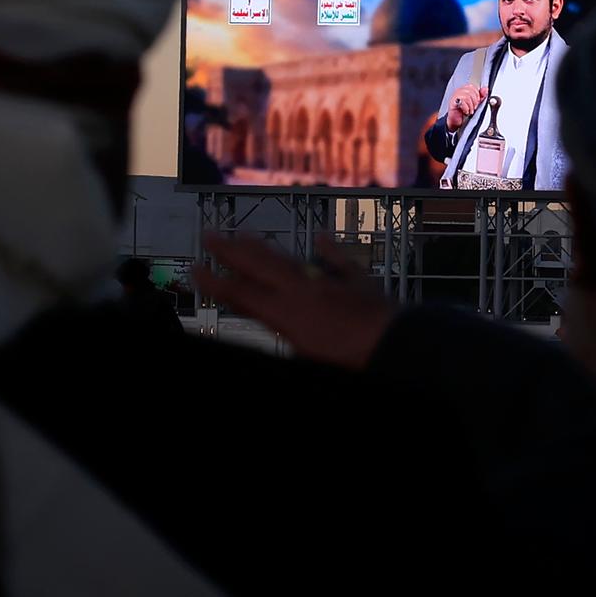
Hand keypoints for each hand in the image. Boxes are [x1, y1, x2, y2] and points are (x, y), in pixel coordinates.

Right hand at [193, 233, 396, 369]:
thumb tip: (276, 325)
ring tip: (247, 235)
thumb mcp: (306, 357)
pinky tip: (319, 237)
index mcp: (287, 315)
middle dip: (232, 251)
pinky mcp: (360, 285)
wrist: (399, 348)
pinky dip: (328, 250)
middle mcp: (305, 293)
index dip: (216, 283)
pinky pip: (340, 262)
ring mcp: (332, 284)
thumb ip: (286, 340)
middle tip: (211, 235)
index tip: (196, 270)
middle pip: (260, 266)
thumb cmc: (352, 361)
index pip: (242, 295)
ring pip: (292, 259)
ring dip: (266, 247)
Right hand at [446, 84, 488, 130]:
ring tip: (470, 111)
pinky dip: (466, 108)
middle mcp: (459, 91)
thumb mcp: (475, 103)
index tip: (477, 102)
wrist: (456, 120)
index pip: (473, 87)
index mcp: (465, 89)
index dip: (477, 95)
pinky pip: (462, 102)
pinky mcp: (453, 102)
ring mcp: (455, 96)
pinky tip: (465, 111)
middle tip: (474, 107)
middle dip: (474, 101)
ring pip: (467, 97)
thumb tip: (486, 90)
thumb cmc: (464, 111)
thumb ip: (481, 96)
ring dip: (471, 106)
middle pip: (470, 91)